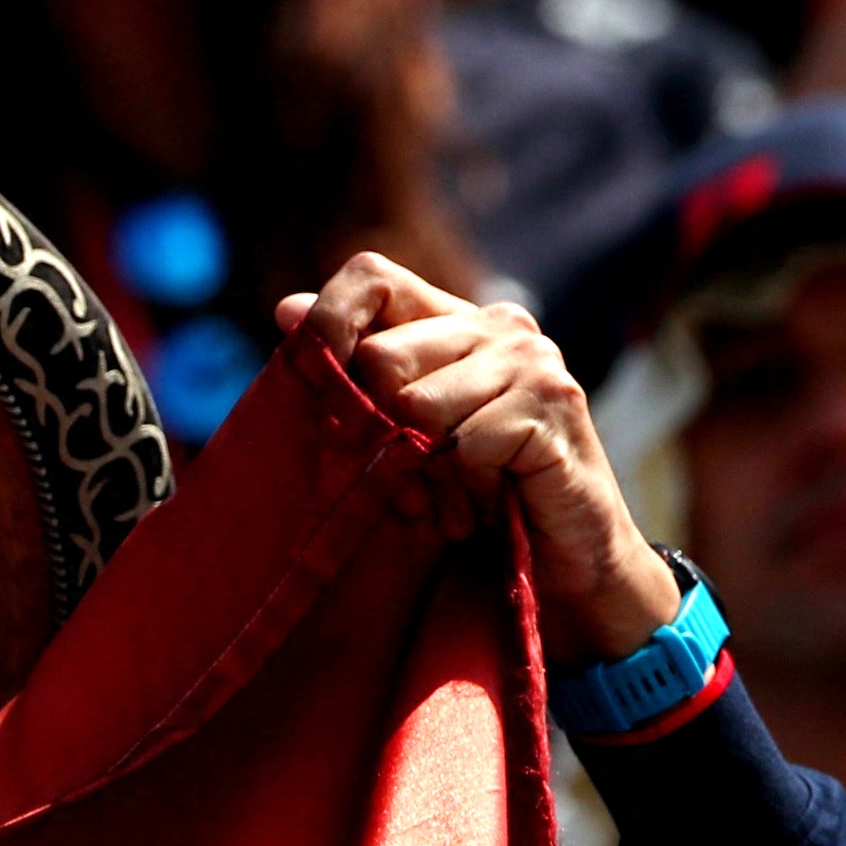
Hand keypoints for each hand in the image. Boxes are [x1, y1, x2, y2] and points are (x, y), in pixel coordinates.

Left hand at [281, 255, 682, 664]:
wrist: (558, 566)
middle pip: (381, 356)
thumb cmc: (469, 498)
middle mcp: (498, 326)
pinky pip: (466, 443)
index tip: (311, 386)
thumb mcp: (394, 435)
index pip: (372, 279)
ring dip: (424, 469)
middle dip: (378, 431)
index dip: (329, 323)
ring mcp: (532, 361)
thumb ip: (350, 372)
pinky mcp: (554, 405)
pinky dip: (466, 486)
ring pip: (418, 404)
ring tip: (451, 493)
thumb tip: (288, 308)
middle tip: (410, 478)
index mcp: (454, 321)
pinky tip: (487, 500)